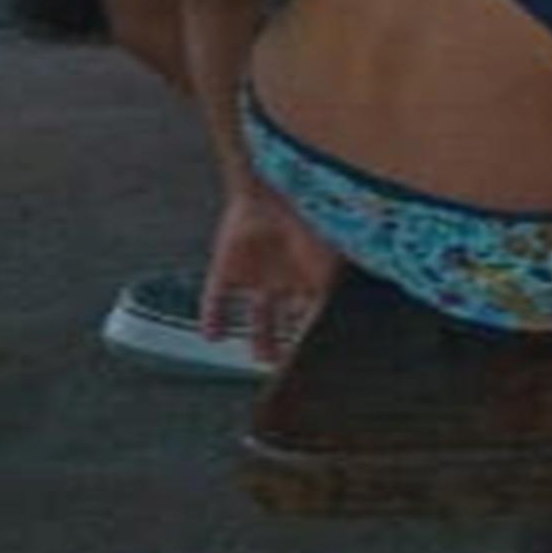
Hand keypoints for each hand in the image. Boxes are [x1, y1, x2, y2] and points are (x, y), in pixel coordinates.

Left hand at [195, 187, 339, 369]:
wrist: (276, 185)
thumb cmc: (314, 220)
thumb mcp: (330, 270)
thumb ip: (330, 305)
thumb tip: (338, 337)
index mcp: (314, 276)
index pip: (313, 316)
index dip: (312, 338)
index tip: (313, 362)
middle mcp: (287, 278)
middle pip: (287, 319)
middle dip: (287, 342)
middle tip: (286, 367)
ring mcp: (257, 274)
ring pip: (257, 315)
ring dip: (258, 336)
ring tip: (259, 358)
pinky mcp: (227, 269)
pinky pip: (217, 300)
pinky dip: (213, 318)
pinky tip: (212, 336)